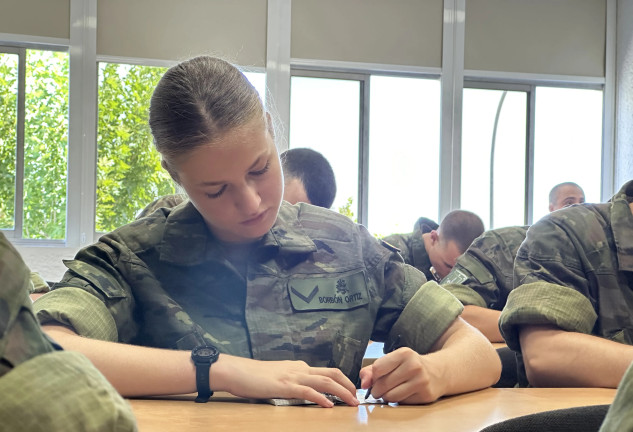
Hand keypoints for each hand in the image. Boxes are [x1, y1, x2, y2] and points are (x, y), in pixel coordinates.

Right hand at [215, 355, 358, 407]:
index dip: (343, 381)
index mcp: (300, 367)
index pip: (327, 371)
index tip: (352, 391)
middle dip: (349, 385)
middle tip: (358, 397)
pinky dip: (321, 398)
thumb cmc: (255, 376)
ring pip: (325, 381)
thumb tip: (305, 389)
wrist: (238, 371)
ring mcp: (293, 376)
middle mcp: (300, 368)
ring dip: (342, 391)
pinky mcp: (285, 386)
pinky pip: (308, 391)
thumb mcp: (279, 375)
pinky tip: (329, 406)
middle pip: (332, 373)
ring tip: (352, 402)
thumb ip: (293, 380)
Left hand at [359, 347, 443, 403]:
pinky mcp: (425, 395)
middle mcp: (414, 366)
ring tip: (391, 391)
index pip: (377, 368)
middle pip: (382, 384)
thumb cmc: (409, 366)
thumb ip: (372, 370)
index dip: (372, 377)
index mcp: (404, 353)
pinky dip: (398, 401)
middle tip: (380, 388)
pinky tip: (404, 393)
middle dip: (377, 389)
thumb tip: (363, 383)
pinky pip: (401, 403)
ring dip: (386, 397)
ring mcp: (421, 381)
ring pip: (390, 396)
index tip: (375, 378)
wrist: (438, 373)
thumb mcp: (392, 361)